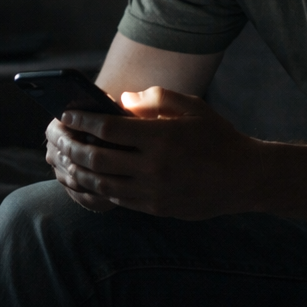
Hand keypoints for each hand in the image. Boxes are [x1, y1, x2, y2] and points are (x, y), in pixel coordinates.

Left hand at [44, 87, 261, 218]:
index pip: (108, 128)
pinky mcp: (157, 208)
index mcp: (161, 137)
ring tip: (69, 160)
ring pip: (103, 184)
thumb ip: (155, 98)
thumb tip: (120, 100)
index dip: (82, 120)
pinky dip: (101, 187)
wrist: (246, 178)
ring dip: (81, 172)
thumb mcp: (192, 107)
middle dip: (73, 147)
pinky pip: (119, 199)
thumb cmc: (218, 137)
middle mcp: (154, 167)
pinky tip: (94, 177)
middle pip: (98, 159)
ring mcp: (154, 192)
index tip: (67, 114)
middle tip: (60, 138)